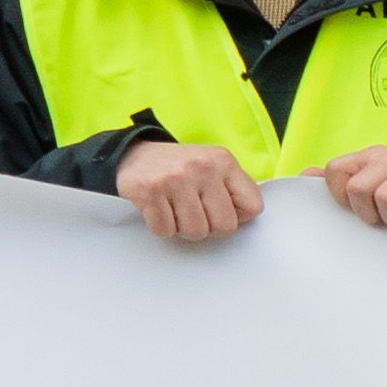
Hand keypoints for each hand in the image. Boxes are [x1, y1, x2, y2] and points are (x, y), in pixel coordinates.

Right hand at [121, 139, 258, 246]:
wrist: (133, 155)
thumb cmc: (177, 168)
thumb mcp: (212, 167)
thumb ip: (231, 189)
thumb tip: (243, 218)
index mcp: (224, 161)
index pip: (253, 206)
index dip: (236, 216)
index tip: (220, 209)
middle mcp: (203, 167)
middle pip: (225, 226)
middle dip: (209, 227)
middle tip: (194, 212)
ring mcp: (176, 179)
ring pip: (195, 232)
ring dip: (183, 228)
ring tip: (175, 208)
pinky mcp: (151, 192)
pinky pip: (166, 230)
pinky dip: (161, 226)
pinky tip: (159, 208)